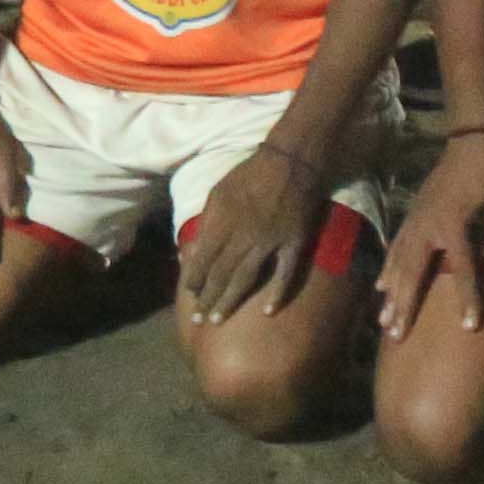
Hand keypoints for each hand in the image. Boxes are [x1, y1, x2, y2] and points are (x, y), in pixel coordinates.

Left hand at [177, 141, 328, 323]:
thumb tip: (193, 250)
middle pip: (221, 274)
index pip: (203, 259)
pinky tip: (268, 312)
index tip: (190, 294)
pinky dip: (277, 294)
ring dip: (231, 302)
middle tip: (199, 321)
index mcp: (222, 222)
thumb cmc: (248, 176)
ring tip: (219, 320)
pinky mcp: (293, 244)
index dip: (194, 279)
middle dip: (207, 299)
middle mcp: (243, 236)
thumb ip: (207, 223)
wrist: (289, 162)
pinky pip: (285, 274)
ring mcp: (270, 242)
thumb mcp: (217, 192)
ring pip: (246, 278)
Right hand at [379, 133, 483, 338]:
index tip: (468, 328)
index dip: (467, 299)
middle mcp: (428, 226)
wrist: (470, 141)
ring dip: (391, 295)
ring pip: (398, 264)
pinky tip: (381, 290)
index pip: (461, 269)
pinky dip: (387, 271)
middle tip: (396, 335)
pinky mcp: (411, 217)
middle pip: (414, 272)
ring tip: (384, 323)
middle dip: (405, 306)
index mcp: (454, 223)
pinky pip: (395, 249)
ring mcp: (415, 221)